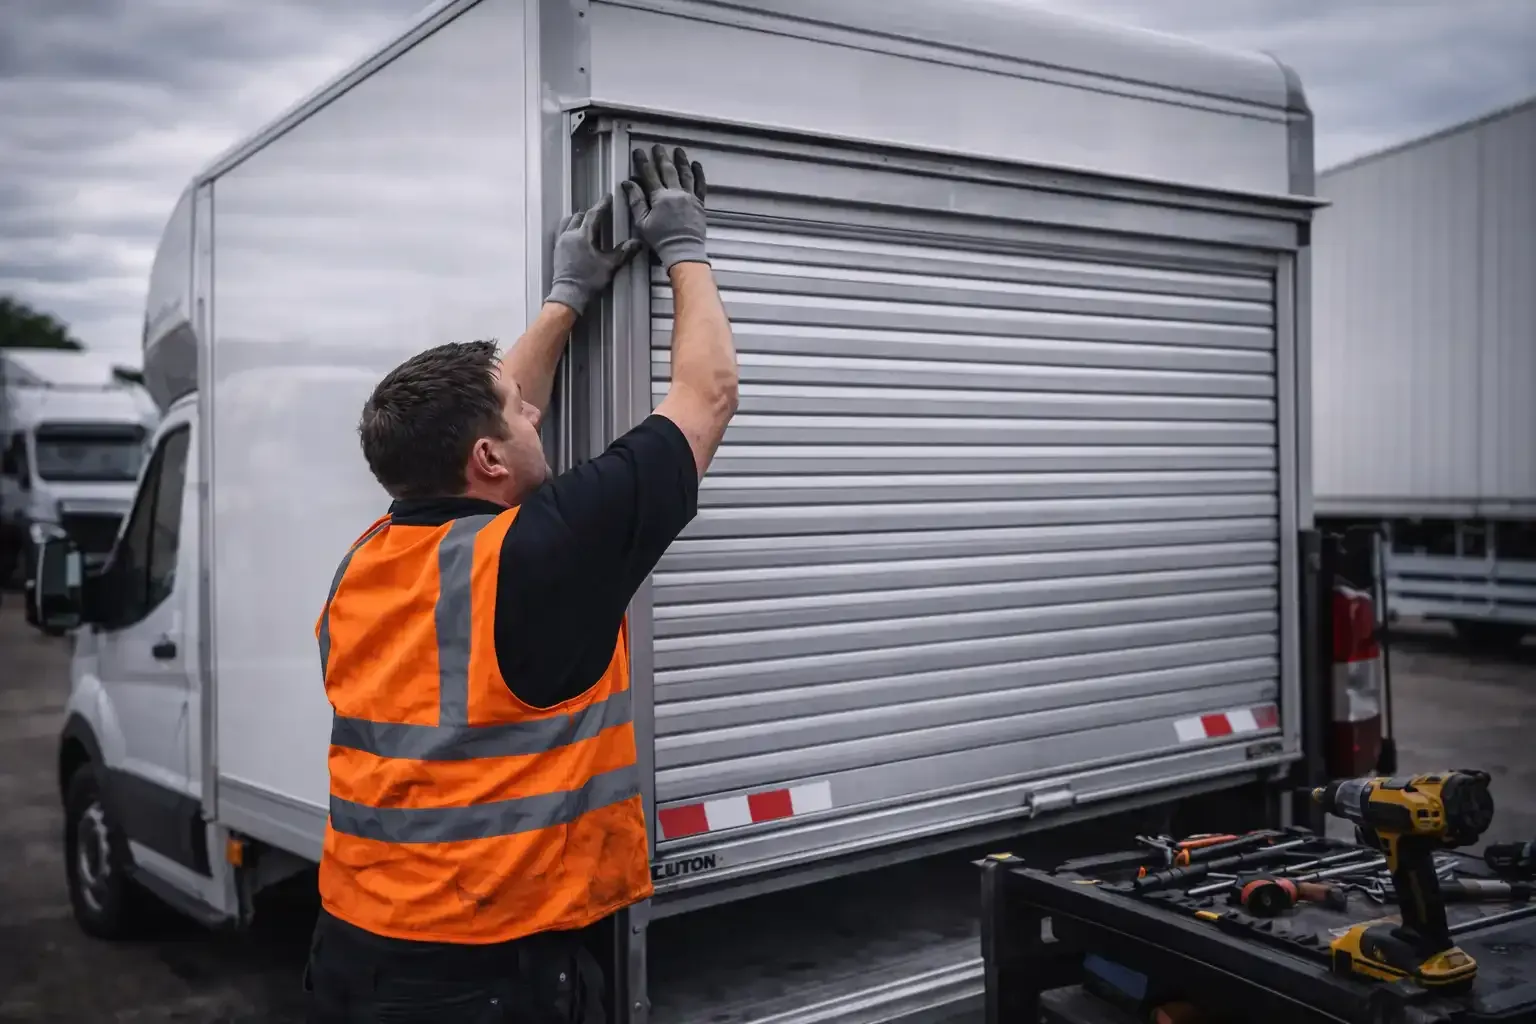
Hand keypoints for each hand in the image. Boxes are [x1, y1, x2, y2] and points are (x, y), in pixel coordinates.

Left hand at [544, 194, 643, 315]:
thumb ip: (623, 252)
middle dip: (590, 213)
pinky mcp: (557, 250)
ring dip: (578, 219)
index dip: (602, 205)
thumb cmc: (589, 280)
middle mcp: (570, 235)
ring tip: (586, 221)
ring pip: (568, 222)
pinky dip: (569, 227)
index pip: (594, 214)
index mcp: (583, 235)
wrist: (569, 294)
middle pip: (580, 216)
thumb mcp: (610, 266)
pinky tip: (574, 233)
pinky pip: (562, 231)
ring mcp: (561, 242)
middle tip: (600, 213)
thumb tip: (637, 243)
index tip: (608, 198)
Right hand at [621, 144, 707, 271]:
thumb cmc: (660, 239)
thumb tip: (628, 183)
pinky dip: (699, 173)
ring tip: (678, 150)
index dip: (643, 162)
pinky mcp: (700, 203)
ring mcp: (689, 197)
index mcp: (660, 197)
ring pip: (685, 174)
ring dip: (681, 160)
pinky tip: (696, 164)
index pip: (649, 175)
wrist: (683, 250)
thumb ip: (636, 201)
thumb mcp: (642, 222)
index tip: (639, 151)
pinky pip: (700, 185)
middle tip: (658, 147)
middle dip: (662, 157)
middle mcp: (675, 193)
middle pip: (668, 170)